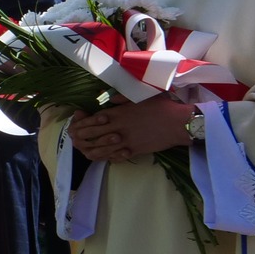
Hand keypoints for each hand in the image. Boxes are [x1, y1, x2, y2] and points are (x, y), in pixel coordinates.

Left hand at [67, 97, 194, 162]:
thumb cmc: (162, 106)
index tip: (77, 123)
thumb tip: (109, 99)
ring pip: (101, 149)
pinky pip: (115, 157)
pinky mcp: (134, 150)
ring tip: (85, 151)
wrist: (179, 123)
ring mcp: (125, 141)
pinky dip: (108, 157)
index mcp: (117, 113)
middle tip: (75, 139)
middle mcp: (118, 127)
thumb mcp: (140, 96)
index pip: (91, 119)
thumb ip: (122, 98)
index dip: (81, 122)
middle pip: (91, 135)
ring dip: (91, 150)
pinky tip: (105, 157)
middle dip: (80, 137)